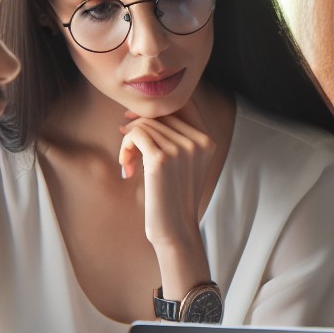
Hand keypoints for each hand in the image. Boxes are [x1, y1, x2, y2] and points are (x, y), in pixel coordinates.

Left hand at [119, 101, 214, 251]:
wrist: (175, 228)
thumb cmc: (174, 196)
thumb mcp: (184, 163)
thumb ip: (176, 136)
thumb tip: (141, 111)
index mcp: (208, 141)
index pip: (183, 104)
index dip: (156, 107)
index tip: (136, 119)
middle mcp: (199, 142)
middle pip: (159, 114)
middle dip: (138, 128)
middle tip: (130, 152)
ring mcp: (181, 149)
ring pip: (144, 124)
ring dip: (129, 141)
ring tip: (129, 163)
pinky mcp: (161, 158)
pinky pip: (135, 134)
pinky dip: (125, 147)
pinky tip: (127, 166)